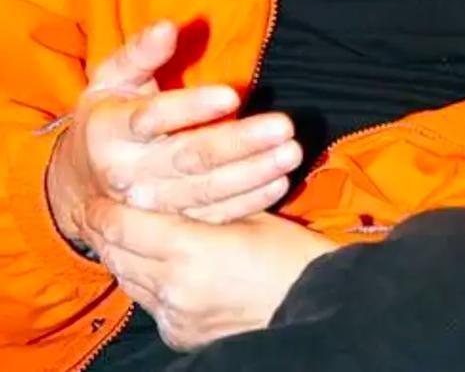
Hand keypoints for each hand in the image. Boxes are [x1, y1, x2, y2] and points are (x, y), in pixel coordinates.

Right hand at [47, 22, 302, 244]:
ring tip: (291, 153)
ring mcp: (151, 204)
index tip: (231, 93)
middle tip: (284, 126)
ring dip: (253, 174)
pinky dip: (249, 202)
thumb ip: (140, 52)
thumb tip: (166, 26)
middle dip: (239, 142)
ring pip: (206, 191)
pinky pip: (213, 216)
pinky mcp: (172, 223)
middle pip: (189, 158)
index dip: (191, 107)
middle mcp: (128, 173)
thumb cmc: (109, 114)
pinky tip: (280, 183)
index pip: (152, 118)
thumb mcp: (112, 78)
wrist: (84, 180)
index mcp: (110, 131)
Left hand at [86, 199, 334, 350]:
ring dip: (123, 256)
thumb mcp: (247, 213)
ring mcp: (176, 316)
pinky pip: (149, 303)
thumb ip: (204, 201)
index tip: (96, 195)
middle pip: (118, 255)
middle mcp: (174, 287)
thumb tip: (172, 181)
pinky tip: (153, 264)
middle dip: (107, 232)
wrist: (316, 306)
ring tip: (122, 234)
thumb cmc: (289, 253)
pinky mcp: (181, 335)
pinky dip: (146, 282)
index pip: (125, 225)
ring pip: (129, 281)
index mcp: (189, 250)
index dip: (105, 209)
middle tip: (101, 211)